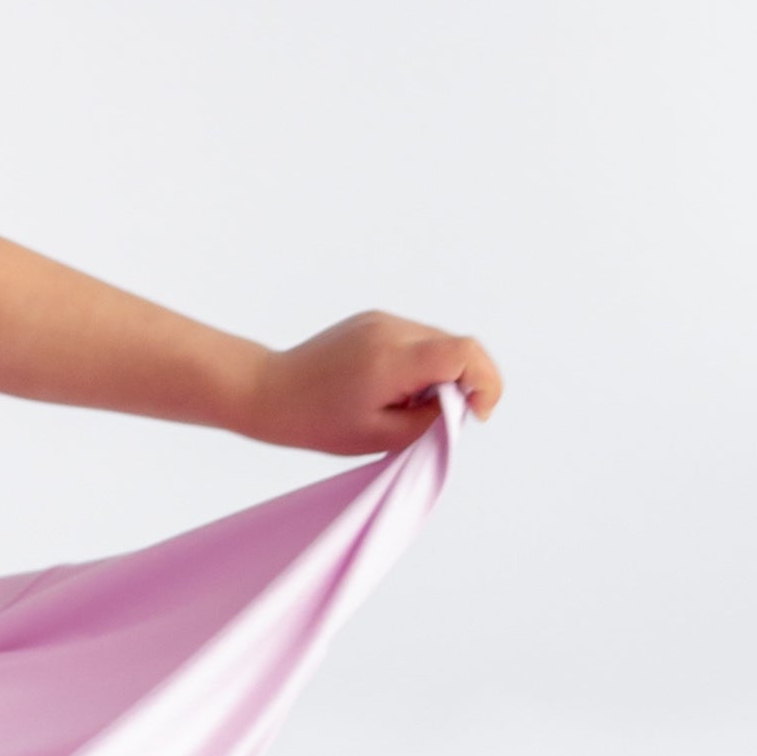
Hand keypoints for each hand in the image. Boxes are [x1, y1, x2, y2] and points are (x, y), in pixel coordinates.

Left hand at [239, 311, 502, 455]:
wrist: (271, 392)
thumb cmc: (319, 421)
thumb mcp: (383, 435)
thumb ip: (432, 420)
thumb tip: (461, 404)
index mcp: (393, 359)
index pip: (464, 353)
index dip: (485, 383)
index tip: (474, 415)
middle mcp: (391, 330)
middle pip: (456, 348)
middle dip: (461, 384)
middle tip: (431, 417)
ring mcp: (382, 320)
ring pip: (439, 343)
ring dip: (440, 374)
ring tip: (404, 402)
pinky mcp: (374, 320)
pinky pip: (417, 340)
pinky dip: (420, 364)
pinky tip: (391, 387)